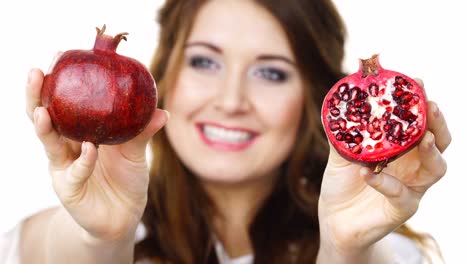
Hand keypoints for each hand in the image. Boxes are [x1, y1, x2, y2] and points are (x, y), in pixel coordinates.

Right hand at [25, 64, 167, 242]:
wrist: (124, 215)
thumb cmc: (127, 179)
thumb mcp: (136, 152)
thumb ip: (143, 133)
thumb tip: (161, 112)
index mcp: (81, 131)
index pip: (63, 102)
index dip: (57, 81)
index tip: (58, 56)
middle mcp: (66, 145)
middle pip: (43, 117)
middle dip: (35, 95)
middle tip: (35, 73)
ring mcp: (63, 166)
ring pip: (48, 142)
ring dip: (44, 125)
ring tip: (42, 110)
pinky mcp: (67, 188)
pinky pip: (74, 171)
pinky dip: (83, 160)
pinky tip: (90, 149)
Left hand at [318, 79, 450, 255]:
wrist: (335, 221)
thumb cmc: (343, 185)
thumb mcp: (340, 156)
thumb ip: (343, 135)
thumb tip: (338, 106)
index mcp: (402, 150)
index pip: (420, 123)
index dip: (421, 103)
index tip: (417, 82)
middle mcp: (413, 167)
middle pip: (439, 142)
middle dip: (437, 122)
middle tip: (430, 104)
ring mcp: (411, 189)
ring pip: (436, 169)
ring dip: (430, 151)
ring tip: (421, 137)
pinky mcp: (401, 209)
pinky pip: (400, 195)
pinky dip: (385, 182)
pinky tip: (368, 173)